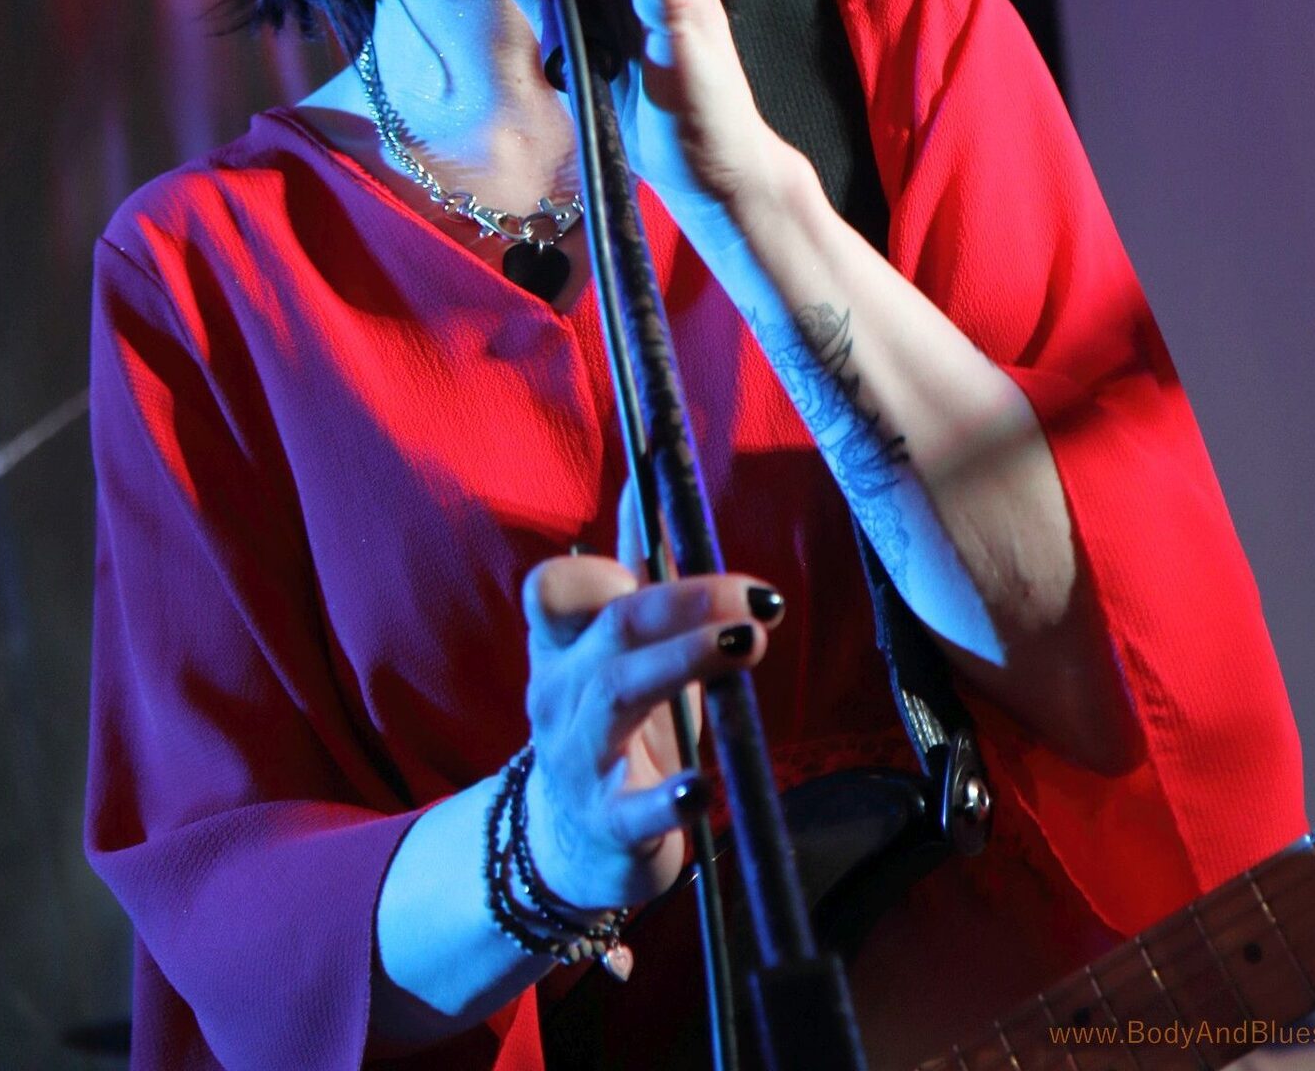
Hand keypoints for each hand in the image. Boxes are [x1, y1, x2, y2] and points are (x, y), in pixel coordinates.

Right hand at [520, 496, 782, 911]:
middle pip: (614, 628)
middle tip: (759, 596)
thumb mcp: (620, 645)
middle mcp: (561, 693)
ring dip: (686, 661)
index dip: (605, 562)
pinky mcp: (606, 826)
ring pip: (619, 696)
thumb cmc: (612, 720)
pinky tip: (702, 789)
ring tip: (749, 642)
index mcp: (563, 646)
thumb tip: (647, 470)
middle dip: (686, 600)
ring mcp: (578, 758)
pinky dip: (666, 799)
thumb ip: (638, 564)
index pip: (555, 590)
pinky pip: (629, 811)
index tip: (669, 536)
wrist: (573, 843)